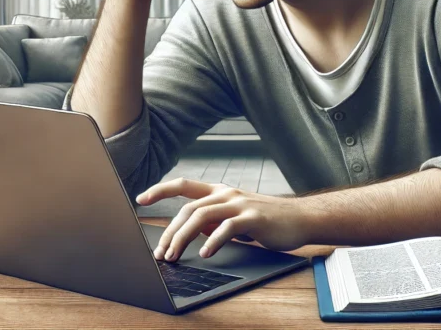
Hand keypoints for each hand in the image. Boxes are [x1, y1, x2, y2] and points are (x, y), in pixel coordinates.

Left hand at [137, 178, 312, 261]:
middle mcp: (227, 194)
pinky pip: (227, 228)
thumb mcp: (234, 216)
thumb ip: (213, 219)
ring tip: (175, 256)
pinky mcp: (253, 218)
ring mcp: (240, 204)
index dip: (160, 190)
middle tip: (161, 253)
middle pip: (189, 209)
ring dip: (183, 238)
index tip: (141, 199)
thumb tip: (189, 231)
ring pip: (202, 216)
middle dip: (170, 232)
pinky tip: (206, 253)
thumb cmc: (266, 219)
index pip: (184, 185)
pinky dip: (213, 241)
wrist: (300, 219)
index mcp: (220, 191)